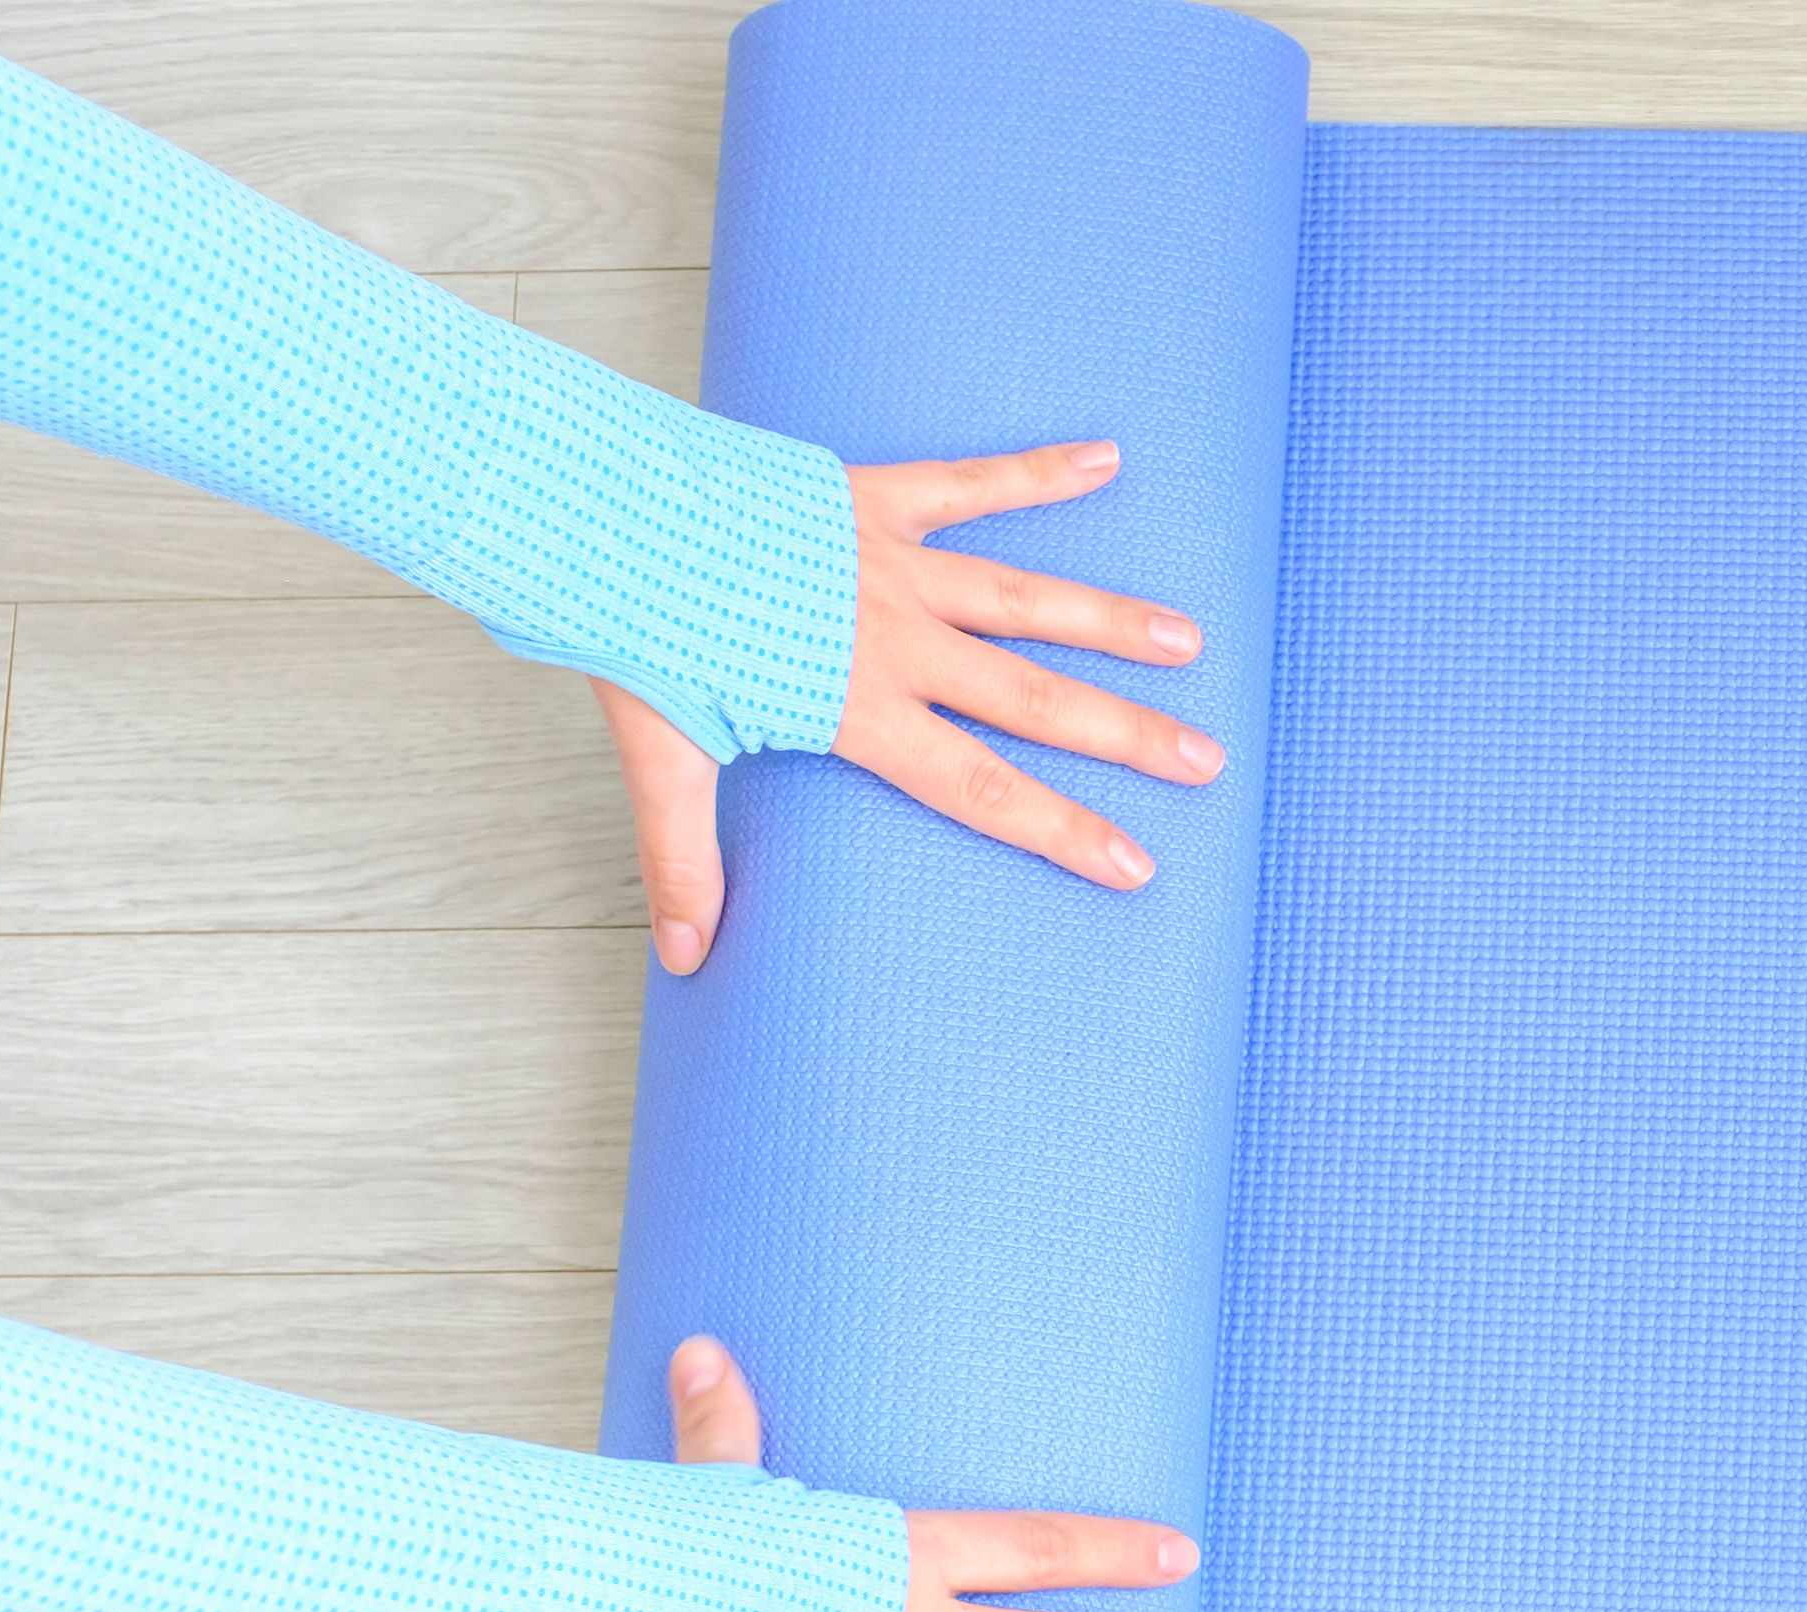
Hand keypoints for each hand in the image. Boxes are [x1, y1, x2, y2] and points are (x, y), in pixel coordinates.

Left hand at [598, 440, 1228, 974]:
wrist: (603, 509)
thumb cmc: (633, 632)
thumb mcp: (662, 757)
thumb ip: (684, 859)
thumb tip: (686, 958)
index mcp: (856, 710)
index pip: (981, 788)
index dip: (1062, 829)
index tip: (1134, 862)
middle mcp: (895, 640)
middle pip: (1035, 698)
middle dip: (1126, 734)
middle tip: (1204, 760)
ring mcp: (892, 565)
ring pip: (1027, 599)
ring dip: (1111, 620)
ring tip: (1187, 639)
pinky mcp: (874, 497)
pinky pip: (972, 483)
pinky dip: (1039, 471)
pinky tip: (1107, 458)